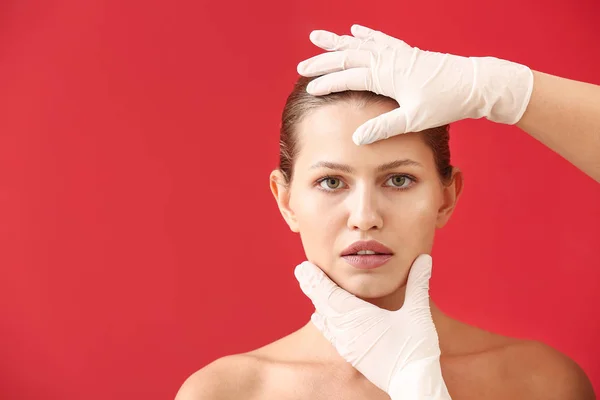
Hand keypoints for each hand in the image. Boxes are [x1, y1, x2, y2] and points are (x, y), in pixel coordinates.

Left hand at [294, 254, 451, 398]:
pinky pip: (331, 333)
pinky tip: (319, 318)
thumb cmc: (415, 348)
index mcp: (358, 315)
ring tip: (309, 287)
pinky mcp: (351, 355)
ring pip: (325, 318)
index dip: (315, 278)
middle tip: (301, 270)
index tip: (303, 266)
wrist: (412, 383)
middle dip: (312, 285)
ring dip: (318, 301)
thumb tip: (424, 258)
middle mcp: (347, 329)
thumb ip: (417, 283)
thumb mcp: (417, 312)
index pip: (329, 293)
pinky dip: (323, 321)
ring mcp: (347, 343)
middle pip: (323, 303)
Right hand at [297, 24, 533, 144]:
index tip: (308, 88)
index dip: (327, 82)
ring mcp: (397, 53)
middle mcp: (389, 59)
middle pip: (348, 56)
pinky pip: (380, 39)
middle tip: (302, 65)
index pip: (348, 76)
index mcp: (387, 74)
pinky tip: (356, 29)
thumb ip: (383, 127)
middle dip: (323, 60)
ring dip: (338, 41)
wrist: (474, 84)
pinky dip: (365, 34)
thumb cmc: (445, 102)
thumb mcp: (413, 119)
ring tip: (318, 37)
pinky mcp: (406, 52)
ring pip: (360, 43)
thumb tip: (357, 137)